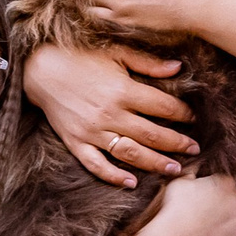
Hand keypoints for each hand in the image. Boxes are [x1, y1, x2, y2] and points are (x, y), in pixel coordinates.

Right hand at [23, 41, 200, 188]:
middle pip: (153, 135)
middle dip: (178, 143)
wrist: (39, 67)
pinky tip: (131, 183)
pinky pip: (96, 165)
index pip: (164, 107)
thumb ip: (147, 63)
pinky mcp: (76, 142)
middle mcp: (110, 114)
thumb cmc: (80, 56)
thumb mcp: (115, 52)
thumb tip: (178, 68)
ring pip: (131, 153)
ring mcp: (92, 132)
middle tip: (195, 149)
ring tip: (175, 169)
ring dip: (155, 163)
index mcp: (123, 90)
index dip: (183, 114)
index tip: (194, 118)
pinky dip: (113, 176)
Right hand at [137, 172, 235, 235]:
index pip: (226, 181)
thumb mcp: (179, 182)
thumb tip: (194, 175)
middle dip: (221, 206)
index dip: (214, 188)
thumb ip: (193, 175)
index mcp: (226, 183)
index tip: (204, 195)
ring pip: (234, 222)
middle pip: (233, 202)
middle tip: (203, 213)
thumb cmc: (175, 210)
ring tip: (203, 230)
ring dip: (224, 224)